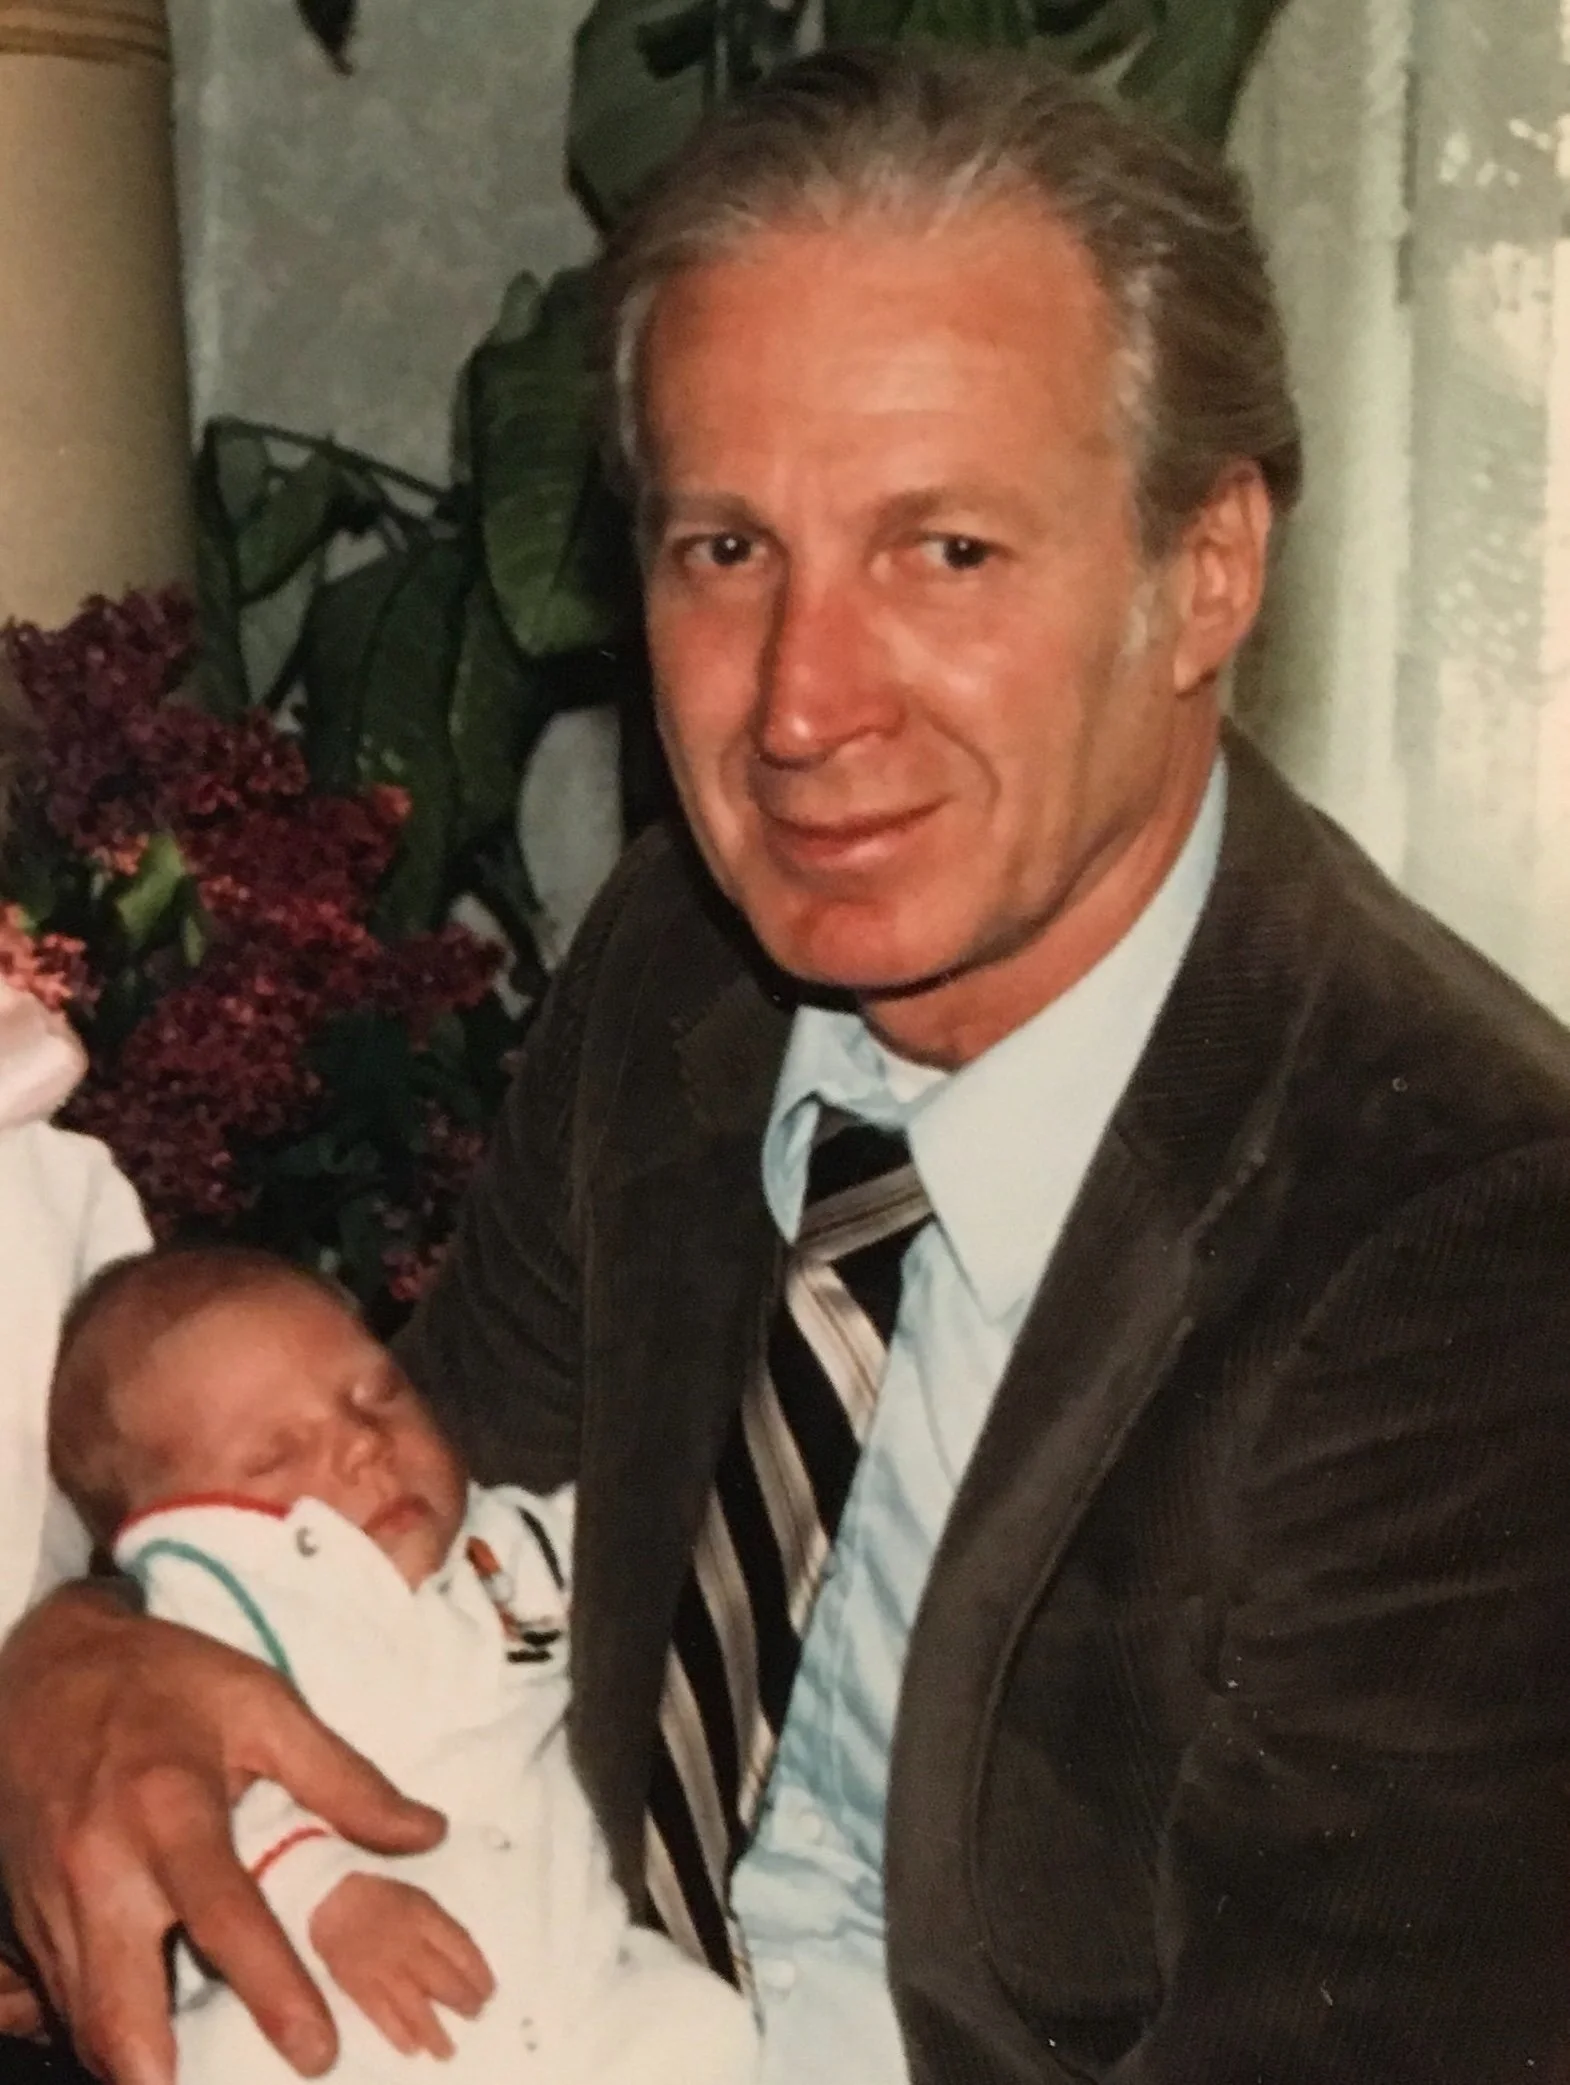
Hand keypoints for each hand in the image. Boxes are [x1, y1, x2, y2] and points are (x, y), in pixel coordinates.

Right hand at [0, 1585, 445, 2084]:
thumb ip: (343, 1778)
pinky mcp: (21, 1915)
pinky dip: (104, 2029)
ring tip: (197, 2080)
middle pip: (120, 2010)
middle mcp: (97, 1867)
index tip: (318, 2051)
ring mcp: (48, 1899)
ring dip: (136, 2062)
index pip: (224, 1919)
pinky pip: (62, 1997)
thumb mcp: (262, 1703)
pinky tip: (149, 2043)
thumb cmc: (165, 1681)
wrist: (45, 1668)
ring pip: (87, 2021)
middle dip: (162, 2077)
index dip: (273, 1991)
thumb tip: (427, 1835)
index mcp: (168, 1809)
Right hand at [310, 1873, 494, 2058]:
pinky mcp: (358, 1987)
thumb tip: (464, 1960)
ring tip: (448, 2050)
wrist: (332, 1899)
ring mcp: (382, 1969)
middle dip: (464, 2002)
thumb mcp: (420, 1899)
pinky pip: (381, 2015)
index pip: (462, 1950)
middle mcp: (408, 1946)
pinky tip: (413, 2049)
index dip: (479, 1974)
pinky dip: (398, 2034)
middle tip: (476, 2013)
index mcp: (425, 1919)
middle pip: (443, 1981)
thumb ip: (441, 1928)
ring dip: (435, 2032)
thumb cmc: (383, 1898)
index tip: (489, 1990)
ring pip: (415, 2007)